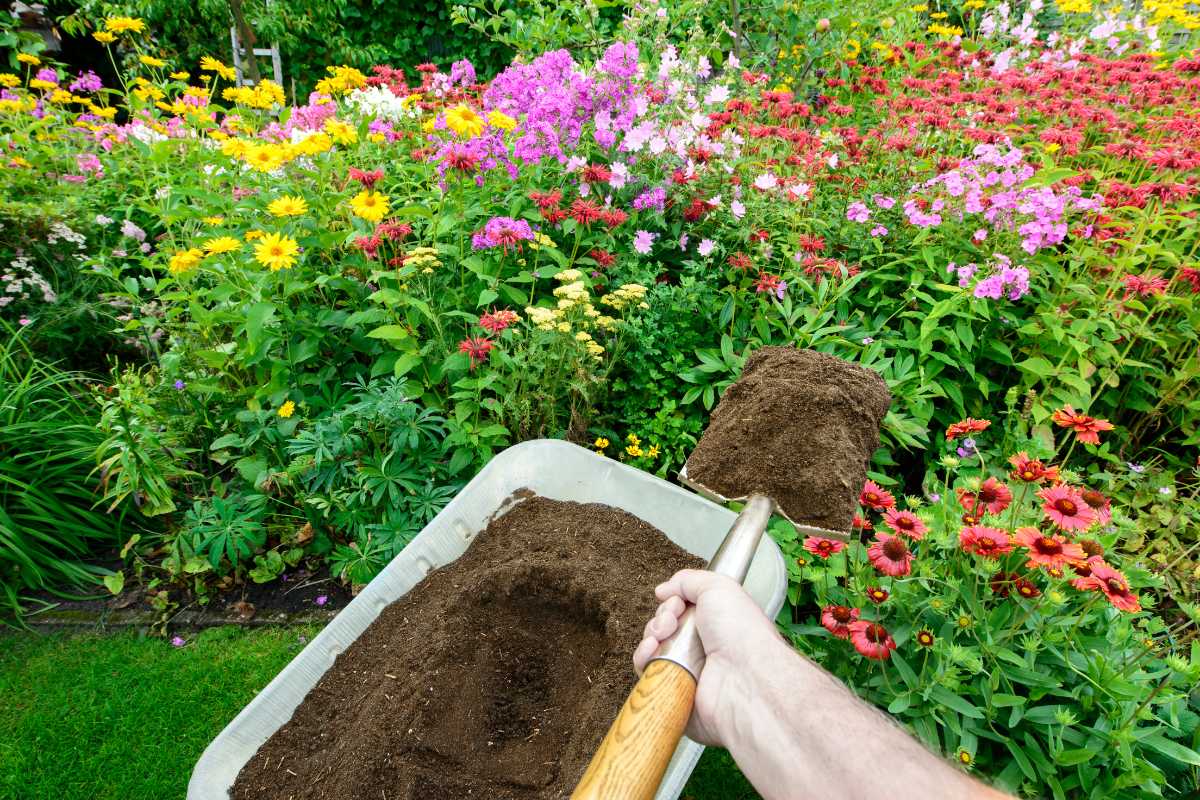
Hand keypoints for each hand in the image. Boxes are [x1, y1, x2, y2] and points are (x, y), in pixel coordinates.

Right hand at [632, 568, 784, 746]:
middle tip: (671, 622)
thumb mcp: (718, 587)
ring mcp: (688, 671)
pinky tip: (653, 651)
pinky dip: (644, 659)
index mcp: (714, 625)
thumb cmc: (741, 633)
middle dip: (660, 620)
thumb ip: (688, 581)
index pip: (679, 611)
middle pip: (663, 629)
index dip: (671, 604)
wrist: (745, 677)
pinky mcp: (675, 692)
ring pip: (652, 650)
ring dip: (650, 638)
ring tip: (661, 637)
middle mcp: (702, 648)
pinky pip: (648, 674)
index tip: (676, 604)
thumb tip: (664, 589)